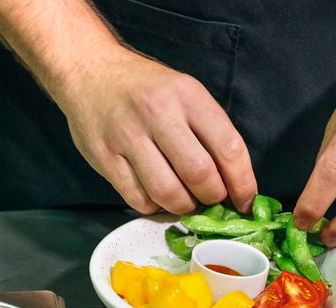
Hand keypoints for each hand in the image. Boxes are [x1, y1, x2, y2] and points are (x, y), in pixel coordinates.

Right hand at [53, 49, 256, 213]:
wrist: (90, 71)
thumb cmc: (145, 87)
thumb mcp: (184, 92)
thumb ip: (208, 130)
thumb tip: (231, 180)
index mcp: (187, 96)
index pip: (229, 147)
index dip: (243, 183)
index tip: (245, 200)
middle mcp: (158, 113)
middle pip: (199, 174)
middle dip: (212, 198)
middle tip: (210, 200)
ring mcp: (127, 136)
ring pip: (167, 192)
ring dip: (183, 207)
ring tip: (184, 201)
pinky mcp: (104, 157)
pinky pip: (137, 198)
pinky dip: (154, 206)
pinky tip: (156, 196)